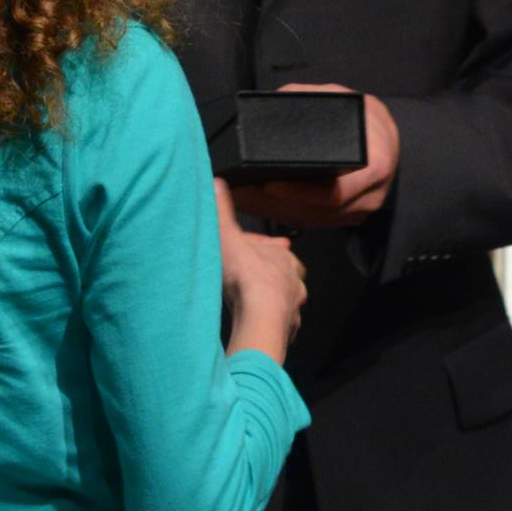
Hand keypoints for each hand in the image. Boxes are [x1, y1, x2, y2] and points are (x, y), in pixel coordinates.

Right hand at [214, 183, 306, 361]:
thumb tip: (217, 182)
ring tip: (256, 301)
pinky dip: (276, 322)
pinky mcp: (289, 328)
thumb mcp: (227, 236)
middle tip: (252, 275)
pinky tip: (261, 323)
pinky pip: (285, 324)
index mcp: (282, 256)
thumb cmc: (246, 276)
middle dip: (271, 273)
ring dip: (275, 298)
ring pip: (289, 298)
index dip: (258, 248)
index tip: (245, 250)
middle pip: (286, 273)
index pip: (274, 247)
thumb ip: (221, 210)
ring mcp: (294, 305)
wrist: (259, 316)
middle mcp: (293, 279)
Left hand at [231, 87, 400, 230]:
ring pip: (309, 221)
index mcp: (373, 168)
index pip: (334, 192)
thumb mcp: (342, 99)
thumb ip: (309, 99)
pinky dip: (283, 214)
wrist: (389, 139)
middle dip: (273, 204)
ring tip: (240, 198)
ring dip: (272, 212)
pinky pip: (312, 222)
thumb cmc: (365, 117)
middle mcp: (368, 197)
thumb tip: (274, 103)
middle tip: (239, 192)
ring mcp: (357, 212)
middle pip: (315, 212)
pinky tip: (258, 204)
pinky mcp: (345, 219)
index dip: (299, 192)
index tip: (268, 183)